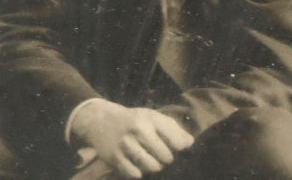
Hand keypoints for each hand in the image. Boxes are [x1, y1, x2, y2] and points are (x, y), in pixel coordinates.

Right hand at [69, 101, 193, 177]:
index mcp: (151, 118)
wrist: (101, 120)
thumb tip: (191, 143)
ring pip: (152, 167)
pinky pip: (135, 174)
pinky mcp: (115, 157)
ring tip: (150, 160)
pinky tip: (137, 165)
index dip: (181, 148)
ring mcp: (126, 144)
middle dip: (166, 159)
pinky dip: (138, 173)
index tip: (177, 148)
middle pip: (166, 157)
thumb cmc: (134, 120)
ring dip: (154, 167)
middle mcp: (139, 130)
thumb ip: (173, 129)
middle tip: (161, 155)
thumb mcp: (152, 117)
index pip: (177, 141)